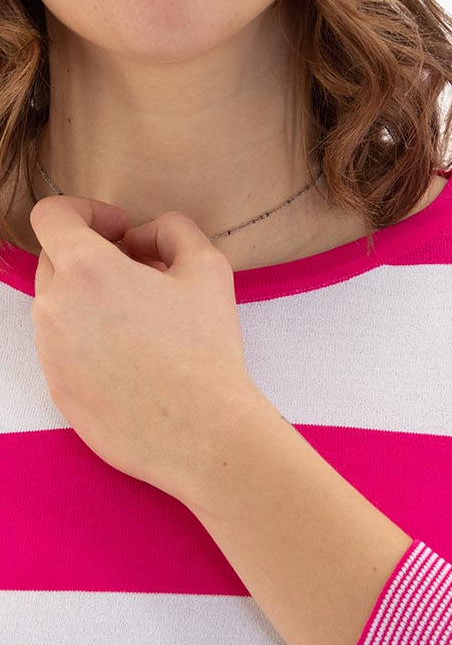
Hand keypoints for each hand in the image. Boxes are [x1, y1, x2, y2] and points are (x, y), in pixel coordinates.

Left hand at [29, 194, 254, 502]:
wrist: (201, 432)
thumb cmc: (207, 351)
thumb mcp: (209, 267)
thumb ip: (171, 229)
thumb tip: (141, 237)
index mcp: (86, 270)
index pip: (51, 216)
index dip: (85, 211)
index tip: (119, 232)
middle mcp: (54, 308)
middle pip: (54, 261)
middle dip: (93, 259)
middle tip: (142, 280)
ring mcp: (50, 352)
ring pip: (58, 308)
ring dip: (91, 304)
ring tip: (142, 325)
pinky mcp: (57, 389)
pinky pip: (63, 350)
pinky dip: (90, 343)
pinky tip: (133, 361)